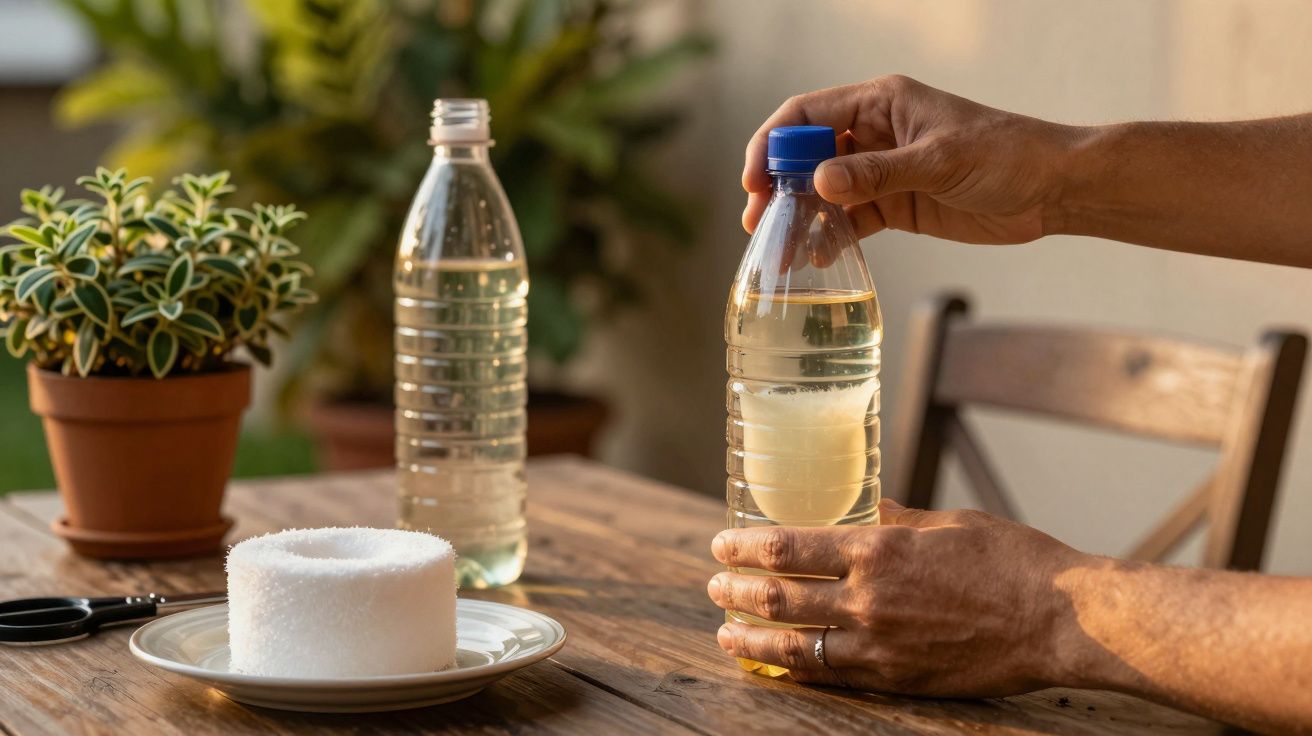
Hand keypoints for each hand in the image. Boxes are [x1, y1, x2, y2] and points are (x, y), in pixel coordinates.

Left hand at [707, 499, 1096, 696]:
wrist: (1059, 619)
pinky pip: (830, 675)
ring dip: (750, 639)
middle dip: (734, 593)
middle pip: (778, 598)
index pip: (786, 547)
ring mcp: (881, 645)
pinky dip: (793, 668)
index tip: (720, 544)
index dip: (744, 547)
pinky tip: (774, 664)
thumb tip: (858, 506)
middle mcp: (869, 599)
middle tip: (714, 587)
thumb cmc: (1009, 559)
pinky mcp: (897, 678)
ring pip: (794, 646)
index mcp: (878, 549)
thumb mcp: (944, 522)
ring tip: (725, 634)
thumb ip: (891, 518)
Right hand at [742, 75, 1082, 243]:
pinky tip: (817, 257)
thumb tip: (821, 182)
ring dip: (799, 218)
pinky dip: (830, 237)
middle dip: (777, 187)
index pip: (807, 114)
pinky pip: (849, 220)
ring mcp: (882, 171)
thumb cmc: (1007, 156)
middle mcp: (874, 133)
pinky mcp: (895, 205)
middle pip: (806, 155)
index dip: (773, 144)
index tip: (754, 180)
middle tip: (756, 221)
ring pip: (823, 192)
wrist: (1052, 190)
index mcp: (881, 103)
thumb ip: (878, 173)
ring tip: (780, 249)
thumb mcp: (939, 161)